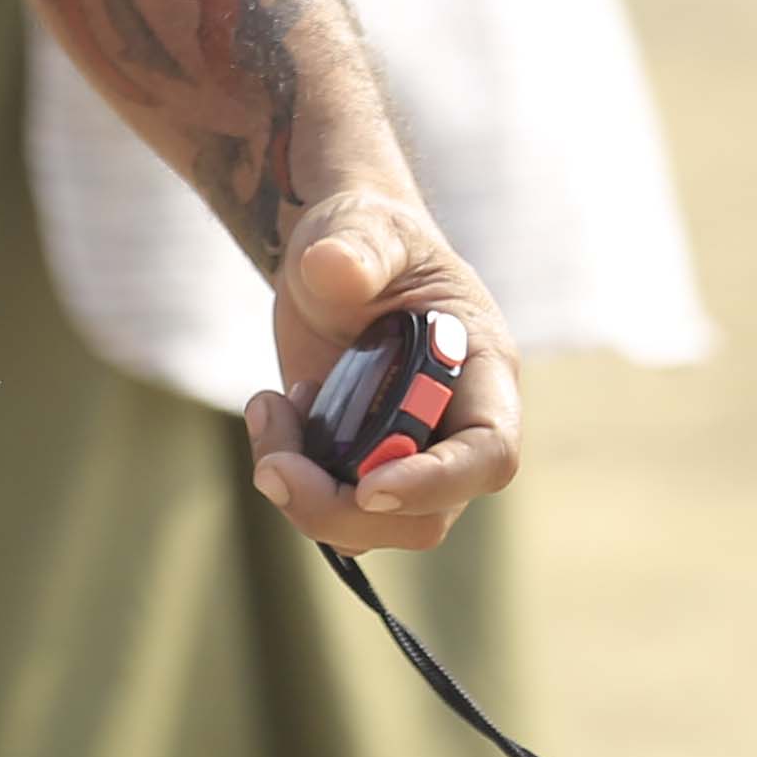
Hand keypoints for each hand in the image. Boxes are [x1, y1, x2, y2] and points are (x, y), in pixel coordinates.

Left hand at [243, 195, 522, 559]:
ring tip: (268, 409)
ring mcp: (407, 454)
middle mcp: (453, 428)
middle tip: (274, 464)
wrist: (334, 255)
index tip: (369, 488)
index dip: (437, 482)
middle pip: (427, 516)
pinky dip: (289, 476)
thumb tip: (332, 267)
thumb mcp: (365, 230)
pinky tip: (272, 411)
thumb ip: (359, 248)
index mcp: (481, 374)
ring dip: (304, 494)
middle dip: (343, 508)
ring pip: (372, 526)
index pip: (488, 454)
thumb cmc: (368, 237)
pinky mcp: (360, 464)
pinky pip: (331, 509)